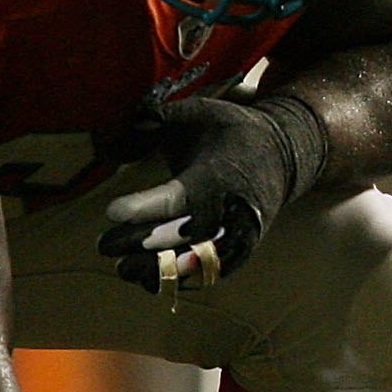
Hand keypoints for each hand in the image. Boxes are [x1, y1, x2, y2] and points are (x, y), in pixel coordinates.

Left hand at [96, 93, 328, 293]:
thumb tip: (111, 137)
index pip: (180, 197)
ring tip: (123, 269)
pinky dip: (179, 280)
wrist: (285, 154)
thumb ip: (154, 120)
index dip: (145, 208)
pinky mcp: (243, 249)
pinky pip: (211, 273)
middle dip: (142, 244)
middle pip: (186, 236)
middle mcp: (233, 208)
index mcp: (219, 173)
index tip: (112, 211)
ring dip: (158, 270)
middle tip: (105, 245)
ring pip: (200, 262)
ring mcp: (241, 232)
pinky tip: (146, 279)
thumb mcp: (196, 112)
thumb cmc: (228, 132)